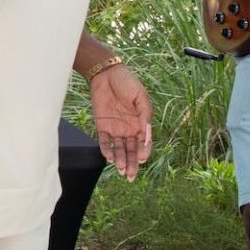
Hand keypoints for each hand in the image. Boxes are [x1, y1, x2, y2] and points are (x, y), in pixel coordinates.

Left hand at [89, 63, 152, 181]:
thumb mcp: (140, 98)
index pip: (143, 143)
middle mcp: (129, 129)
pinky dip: (106, 150)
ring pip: (119, 149)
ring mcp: (115, 129)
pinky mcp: (102, 126)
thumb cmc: (127, 83)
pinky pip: (104, 142)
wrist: (106, 73)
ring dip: (120, 160)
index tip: (141, 159)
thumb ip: (144, 117)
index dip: (143, 152)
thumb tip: (146, 136)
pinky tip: (109, 157)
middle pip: (131, 150)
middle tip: (130, 176)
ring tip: (120, 169)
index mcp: (141, 123)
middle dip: (132, 164)